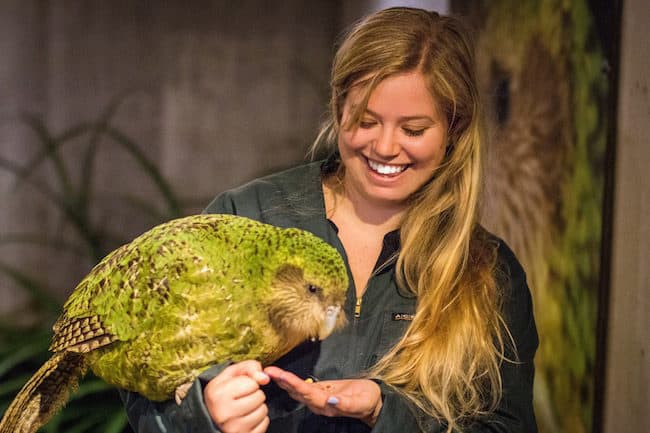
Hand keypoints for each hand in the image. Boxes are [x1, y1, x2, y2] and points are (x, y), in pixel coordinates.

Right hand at [204, 360, 270, 432]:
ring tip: (246, 407)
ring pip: (263, 411)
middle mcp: (224, 414)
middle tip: (243, 398)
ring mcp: (233, 428)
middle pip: (259, 397)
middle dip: (255, 394)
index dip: (249, 383)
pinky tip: (248, 418)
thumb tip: (265, 378)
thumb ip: (250, 367)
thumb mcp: (233, 373)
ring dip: (258, 407)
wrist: (212, 415)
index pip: (252, 384)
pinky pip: (264, 424)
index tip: (239, 388)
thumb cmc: (225, 391)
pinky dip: (260, 420)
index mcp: (218, 395)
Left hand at [265, 366, 382, 426]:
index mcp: (327, 406)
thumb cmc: (367, 401)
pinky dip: (291, 381)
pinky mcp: (319, 392)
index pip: (307, 393)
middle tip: (269, 371)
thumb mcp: (360, 402)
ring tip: (271, 371)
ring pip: (297, 390)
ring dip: (284, 381)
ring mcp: (318, 399)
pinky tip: (282, 376)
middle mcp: (319, 404)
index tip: (282, 375)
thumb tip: (331, 401)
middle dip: (283, 381)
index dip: (294, 384)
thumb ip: (345, 403)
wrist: (372, 403)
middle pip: (297, 392)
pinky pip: (302, 387)